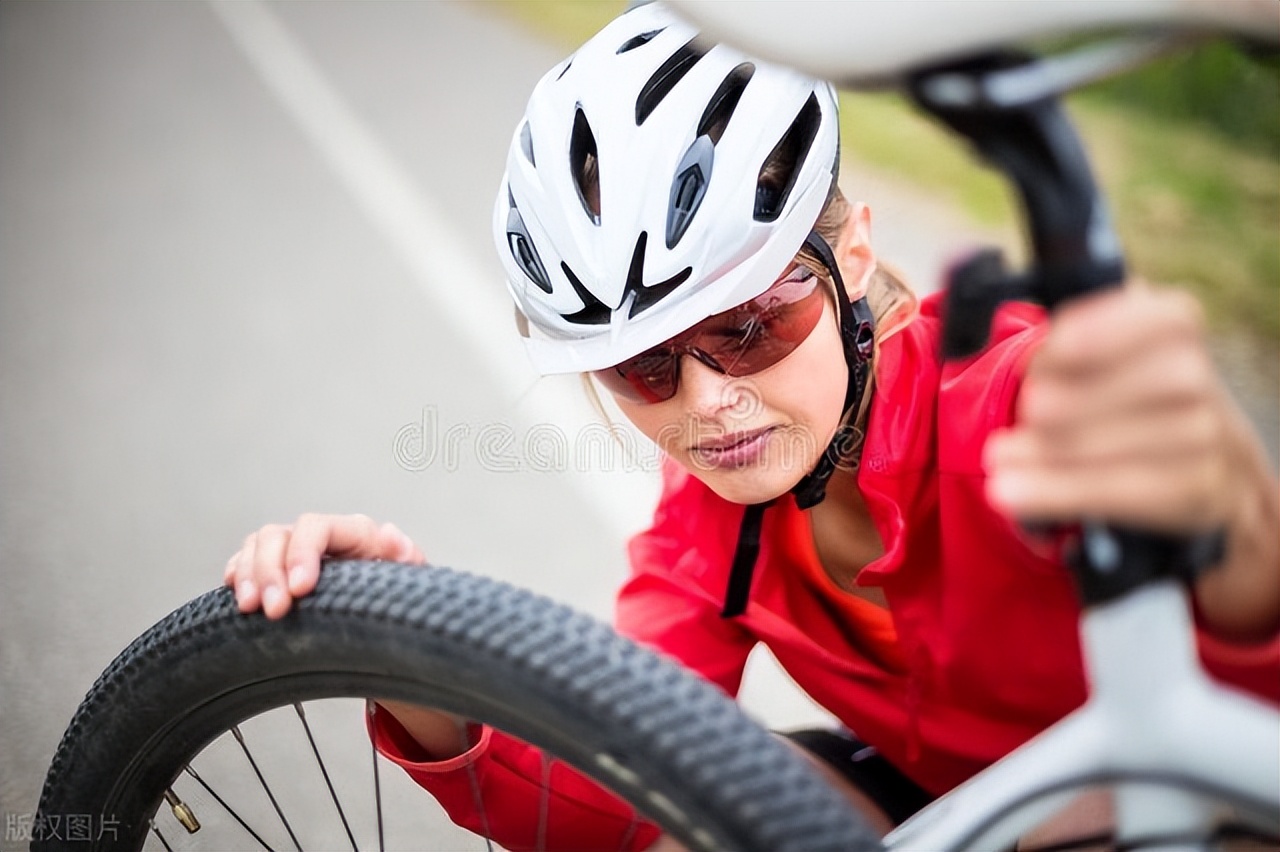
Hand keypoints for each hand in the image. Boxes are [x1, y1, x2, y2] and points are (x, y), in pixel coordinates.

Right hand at [224, 513, 424, 618]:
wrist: (389, 614)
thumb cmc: (398, 595)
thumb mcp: (409, 580)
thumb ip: (405, 559)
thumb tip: (395, 540)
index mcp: (354, 533)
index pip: (318, 527)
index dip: (303, 552)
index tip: (301, 589)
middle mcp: (319, 535)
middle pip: (278, 535)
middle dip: (271, 572)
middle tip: (275, 611)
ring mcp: (292, 549)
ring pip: (257, 545)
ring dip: (250, 576)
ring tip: (251, 609)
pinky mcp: (273, 569)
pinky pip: (244, 560)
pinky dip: (238, 575)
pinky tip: (238, 596)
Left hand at [984, 283, 1234, 532]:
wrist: (1194, 459)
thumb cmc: (1118, 391)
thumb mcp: (1097, 352)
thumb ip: (1065, 342)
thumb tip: (1000, 338)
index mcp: (1175, 326)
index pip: (1161, 319)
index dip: (1099, 336)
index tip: (1041, 360)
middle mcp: (1200, 379)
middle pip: (1144, 387)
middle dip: (1076, 401)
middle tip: (1027, 411)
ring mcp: (1209, 439)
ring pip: (1127, 445)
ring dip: (1054, 453)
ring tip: (998, 458)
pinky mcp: (1197, 491)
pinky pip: (1123, 493)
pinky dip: (1061, 491)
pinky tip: (1012, 492)